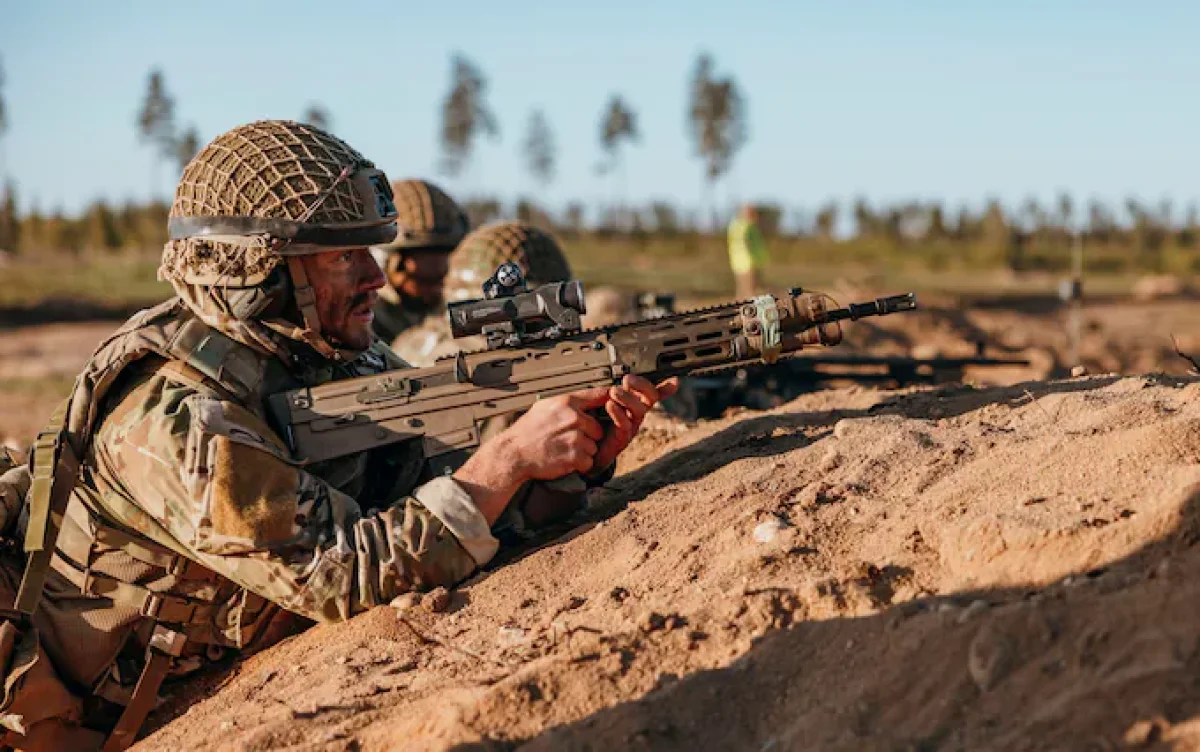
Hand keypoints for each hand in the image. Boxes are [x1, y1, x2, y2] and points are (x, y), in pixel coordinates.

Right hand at [452, 376, 678, 523]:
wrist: (514, 455)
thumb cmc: (528, 432)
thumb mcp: (546, 407)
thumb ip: (569, 402)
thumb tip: (589, 399)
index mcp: (567, 402)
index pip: (601, 396)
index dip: (614, 399)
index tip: (627, 397)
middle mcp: (574, 416)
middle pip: (600, 426)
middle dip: (590, 435)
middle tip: (566, 438)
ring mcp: (575, 435)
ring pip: (595, 444)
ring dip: (584, 450)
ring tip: (561, 448)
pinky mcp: (576, 454)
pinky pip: (589, 459)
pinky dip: (579, 463)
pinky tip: (562, 459)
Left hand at [591, 375, 678, 471]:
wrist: (588, 451)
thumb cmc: (597, 424)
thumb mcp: (604, 403)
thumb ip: (610, 393)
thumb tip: (620, 380)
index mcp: (634, 404)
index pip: (652, 393)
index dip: (664, 388)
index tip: (674, 381)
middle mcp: (636, 415)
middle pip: (650, 398)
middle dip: (641, 386)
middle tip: (627, 380)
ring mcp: (631, 427)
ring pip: (639, 410)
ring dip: (627, 398)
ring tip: (614, 392)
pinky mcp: (621, 439)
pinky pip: (625, 425)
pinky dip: (618, 414)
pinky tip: (610, 405)